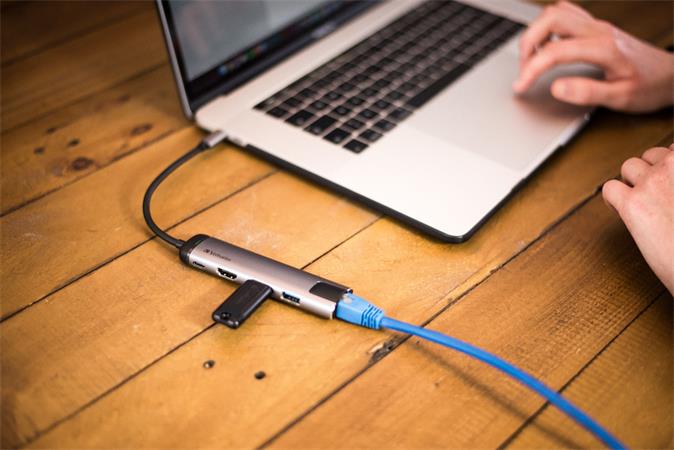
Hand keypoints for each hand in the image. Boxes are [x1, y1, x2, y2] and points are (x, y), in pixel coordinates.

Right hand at [513, 1, 673, 112]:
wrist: (670, 75)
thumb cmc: (649, 87)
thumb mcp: (620, 97)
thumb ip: (587, 92)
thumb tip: (556, 87)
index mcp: (603, 48)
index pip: (555, 51)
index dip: (532, 69)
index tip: (521, 86)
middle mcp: (598, 31)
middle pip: (551, 19)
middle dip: (528, 43)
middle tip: (523, 68)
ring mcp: (597, 26)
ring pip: (556, 12)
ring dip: (536, 32)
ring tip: (531, 58)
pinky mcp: (596, 27)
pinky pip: (566, 14)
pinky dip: (548, 27)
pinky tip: (546, 45)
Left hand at [603, 145, 673, 293]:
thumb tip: (670, 185)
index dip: (670, 165)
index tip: (670, 180)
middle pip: (652, 155)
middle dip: (651, 171)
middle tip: (656, 193)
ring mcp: (653, 182)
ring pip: (629, 166)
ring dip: (632, 181)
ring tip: (639, 200)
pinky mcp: (633, 204)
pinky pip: (609, 188)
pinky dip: (612, 198)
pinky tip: (621, 209)